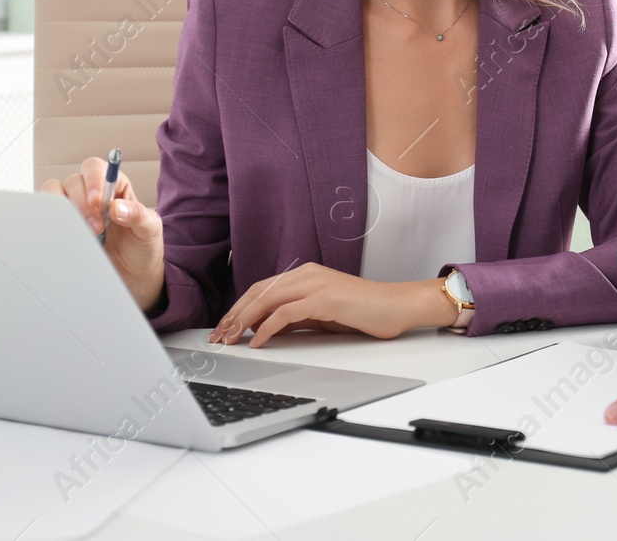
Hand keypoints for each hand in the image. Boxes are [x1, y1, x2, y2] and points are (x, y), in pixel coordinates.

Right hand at [38, 156, 163, 311]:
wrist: (133, 274)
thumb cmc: (142, 246)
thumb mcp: (150, 230)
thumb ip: (138, 215)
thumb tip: (117, 207)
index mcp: (114, 185)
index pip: (96, 169)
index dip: (93, 181)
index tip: (97, 201)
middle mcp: (91, 194)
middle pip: (73, 182)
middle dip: (82, 203)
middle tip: (97, 227)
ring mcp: (75, 210)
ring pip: (55, 194)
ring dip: (65, 212)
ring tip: (83, 233)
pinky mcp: (63, 227)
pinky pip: (48, 216)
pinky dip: (53, 223)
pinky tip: (67, 236)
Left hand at [208, 263, 458, 345]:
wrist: (397, 306)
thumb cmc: (364, 311)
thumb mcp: (322, 315)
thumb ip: (295, 318)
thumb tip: (267, 330)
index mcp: (305, 275)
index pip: (261, 289)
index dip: (239, 308)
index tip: (224, 328)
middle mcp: (307, 274)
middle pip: (258, 292)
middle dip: (234, 315)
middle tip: (218, 337)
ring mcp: (316, 284)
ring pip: (267, 299)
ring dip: (244, 321)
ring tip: (231, 340)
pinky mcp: (325, 298)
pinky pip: (286, 313)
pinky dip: (267, 328)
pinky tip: (258, 342)